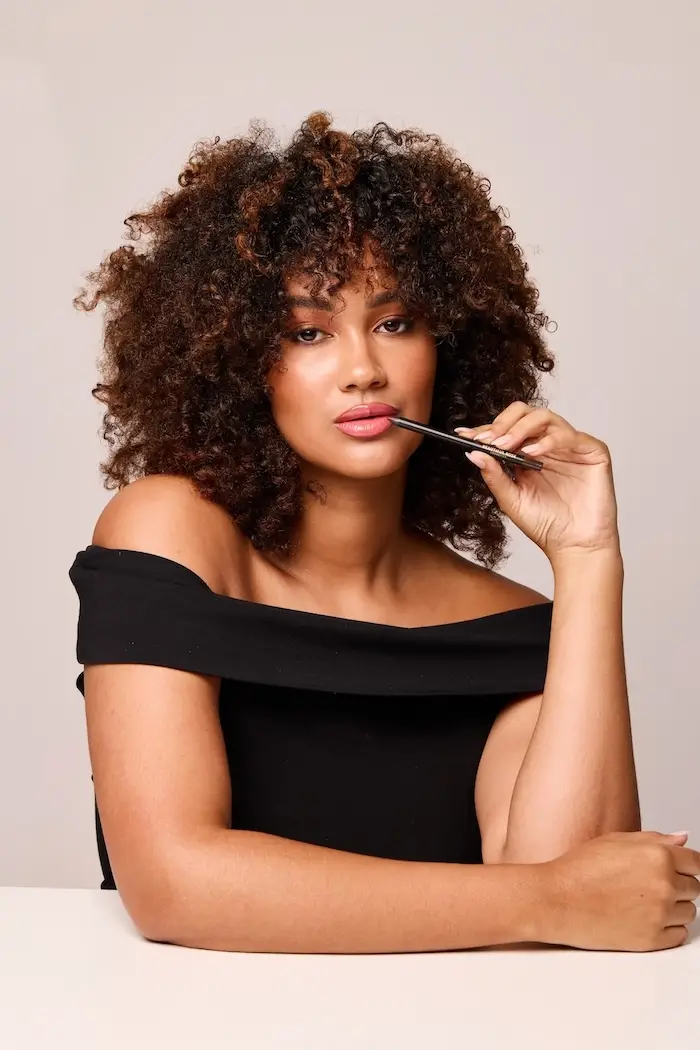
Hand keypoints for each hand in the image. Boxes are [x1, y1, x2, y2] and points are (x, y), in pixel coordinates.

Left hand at [456, 402, 619, 560]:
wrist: (575, 547)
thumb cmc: (546, 525)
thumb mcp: (511, 500)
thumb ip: (494, 475)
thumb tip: (473, 453)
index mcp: (529, 454)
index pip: (506, 430)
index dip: (485, 430)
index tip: (464, 435)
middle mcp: (549, 445)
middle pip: (525, 413)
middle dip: (503, 423)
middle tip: (489, 439)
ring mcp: (570, 446)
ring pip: (545, 417)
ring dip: (521, 428)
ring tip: (506, 445)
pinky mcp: (592, 451)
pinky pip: (569, 435)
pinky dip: (548, 441)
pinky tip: (532, 454)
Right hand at [536, 830, 699, 951]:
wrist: (556, 899)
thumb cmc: (579, 868)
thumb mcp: (616, 841)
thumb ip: (655, 839)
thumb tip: (682, 838)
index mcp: (658, 855)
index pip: (697, 862)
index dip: (686, 866)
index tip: (678, 870)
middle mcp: (664, 884)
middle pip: (694, 888)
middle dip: (677, 885)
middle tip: (647, 886)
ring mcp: (659, 913)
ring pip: (689, 912)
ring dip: (674, 908)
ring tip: (642, 902)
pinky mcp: (652, 939)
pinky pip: (679, 935)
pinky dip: (668, 928)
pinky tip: (644, 918)